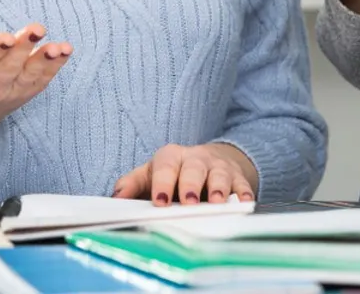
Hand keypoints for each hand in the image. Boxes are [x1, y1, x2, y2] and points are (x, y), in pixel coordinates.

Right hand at [0, 24, 72, 170]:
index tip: (6, 37)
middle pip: (8, 66)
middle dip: (24, 47)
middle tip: (37, 28)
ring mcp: (9, 93)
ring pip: (28, 75)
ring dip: (45, 59)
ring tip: (58, 46)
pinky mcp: (24, 95)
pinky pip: (41, 81)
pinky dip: (55, 67)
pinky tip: (65, 50)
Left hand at [111, 143, 256, 205]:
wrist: (207, 162)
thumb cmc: (174, 172)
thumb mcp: (151, 173)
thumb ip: (132, 184)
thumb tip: (115, 199)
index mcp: (172, 156)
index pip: (166, 166)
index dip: (163, 183)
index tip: (159, 202)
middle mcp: (196, 158)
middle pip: (194, 168)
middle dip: (191, 185)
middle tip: (189, 203)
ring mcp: (218, 166)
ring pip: (219, 174)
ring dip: (219, 188)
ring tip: (217, 202)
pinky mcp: (237, 176)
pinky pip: (242, 183)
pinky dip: (243, 192)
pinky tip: (244, 202)